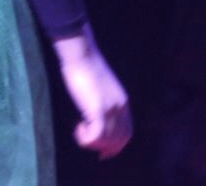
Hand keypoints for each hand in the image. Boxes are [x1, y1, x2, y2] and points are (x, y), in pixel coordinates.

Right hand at [54, 35, 131, 159]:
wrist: (80, 53)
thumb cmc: (84, 64)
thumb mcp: (99, 85)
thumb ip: (101, 98)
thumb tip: (93, 109)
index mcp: (123, 101)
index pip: (127, 131)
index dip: (117, 145)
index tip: (105, 152)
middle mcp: (120, 107)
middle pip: (119, 139)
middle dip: (104, 147)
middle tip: (88, 144)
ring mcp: (110, 108)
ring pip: (107, 139)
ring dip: (92, 142)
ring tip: (80, 132)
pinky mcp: (98, 109)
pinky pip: (96, 135)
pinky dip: (86, 138)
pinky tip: (78, 130)